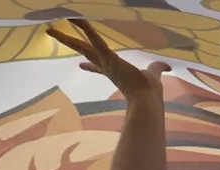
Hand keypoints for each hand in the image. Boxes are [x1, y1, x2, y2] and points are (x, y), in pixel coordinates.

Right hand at [46, 19, 169, 98]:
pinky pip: (95, 41)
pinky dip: (87, 29)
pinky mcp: (109, 58)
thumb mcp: (154, 74)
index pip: (98, 67)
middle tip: (54, 35)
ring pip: (82, 47)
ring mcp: (105, 63)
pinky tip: (77, 19)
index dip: (90, 66)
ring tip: (51, 29)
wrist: (147, 100)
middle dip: (70, 43)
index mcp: (114, 71)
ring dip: (67, 38)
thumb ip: (159, 68)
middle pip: (84, 53)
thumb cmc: (150, 90)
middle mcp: (106, 67)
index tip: (80, 66)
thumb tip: (168, 67)